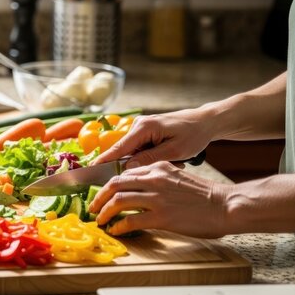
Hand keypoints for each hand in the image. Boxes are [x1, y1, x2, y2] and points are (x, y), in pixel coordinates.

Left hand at [88, 161, 230, 237]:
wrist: (225, 205)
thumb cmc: (204, 195)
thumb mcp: (177, 177)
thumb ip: (157, 179)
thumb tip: (137, 190)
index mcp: (157, 167)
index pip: (124, 172)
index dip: (108, 184)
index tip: (101, 194)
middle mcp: (154, 179)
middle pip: (114, 184)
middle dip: (99, 196)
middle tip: (93, 207)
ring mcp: (156, 197)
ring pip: (118, 200)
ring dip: (104, 212)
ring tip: (100, 220)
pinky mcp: (161, 216)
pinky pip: (130, 220)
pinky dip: (118, 226)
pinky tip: (115, 230)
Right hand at [92, 109, 213, 168]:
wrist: (205, 121)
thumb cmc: (193, 134)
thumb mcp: (174, 151)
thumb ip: (149, 159)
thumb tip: (127, 168)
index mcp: (143, 127)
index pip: (118, 148)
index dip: (103, 161)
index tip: (88, 172)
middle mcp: (138, 126)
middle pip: (123, 152)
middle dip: (131, 166)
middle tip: (149, 174)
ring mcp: (141, 129)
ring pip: (133, 153)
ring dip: (145, 162)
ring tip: (172, 162)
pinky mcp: (145, 133)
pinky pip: (140, 150)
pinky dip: (149, 158)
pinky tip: (169, 157)